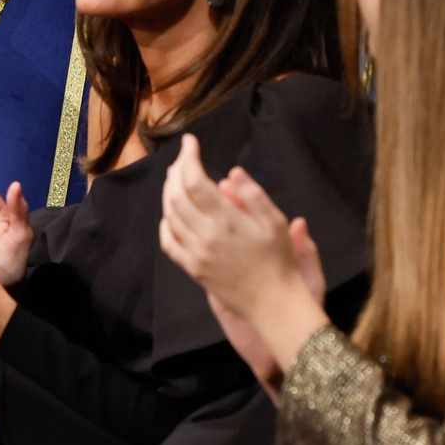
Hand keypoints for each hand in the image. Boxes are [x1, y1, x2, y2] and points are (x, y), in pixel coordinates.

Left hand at [159, 135, 329, 375]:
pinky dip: (165, 223)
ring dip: (168, 192)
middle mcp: (204, 235)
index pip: (195, 181)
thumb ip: (252, 194)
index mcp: (225, 221)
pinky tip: (171, 214)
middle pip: (176, 195)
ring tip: (175, 178)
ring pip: (169, 215)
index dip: (188, 157)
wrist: (273, 303)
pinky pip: (168, 242)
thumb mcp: (275, 222)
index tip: (190, 141)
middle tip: (182, 158)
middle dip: (176, 171)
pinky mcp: (191, 268)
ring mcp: (194, 253)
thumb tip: (230, 173)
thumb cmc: (279, 259)